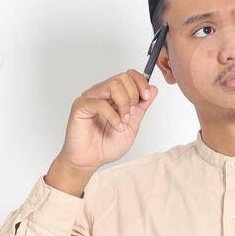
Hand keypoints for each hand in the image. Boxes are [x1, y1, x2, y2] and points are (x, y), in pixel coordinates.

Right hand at [48, 69, 157, 183]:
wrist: (90, 160)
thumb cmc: (106, 145)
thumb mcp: (132, 125)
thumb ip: (141, 107)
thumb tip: (153, 89)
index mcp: (113, 95)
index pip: (129, 75)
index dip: (141, 82)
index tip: (147, 97)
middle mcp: (102, 93)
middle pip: (122, 77)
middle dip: (133, 95)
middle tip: (131, 114)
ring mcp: (90, 98)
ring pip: (113, 85)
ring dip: (124, 104)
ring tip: (123, 121)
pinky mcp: (81, 106)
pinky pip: (100, 103)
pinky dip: (113, 116)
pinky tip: (116, 126)